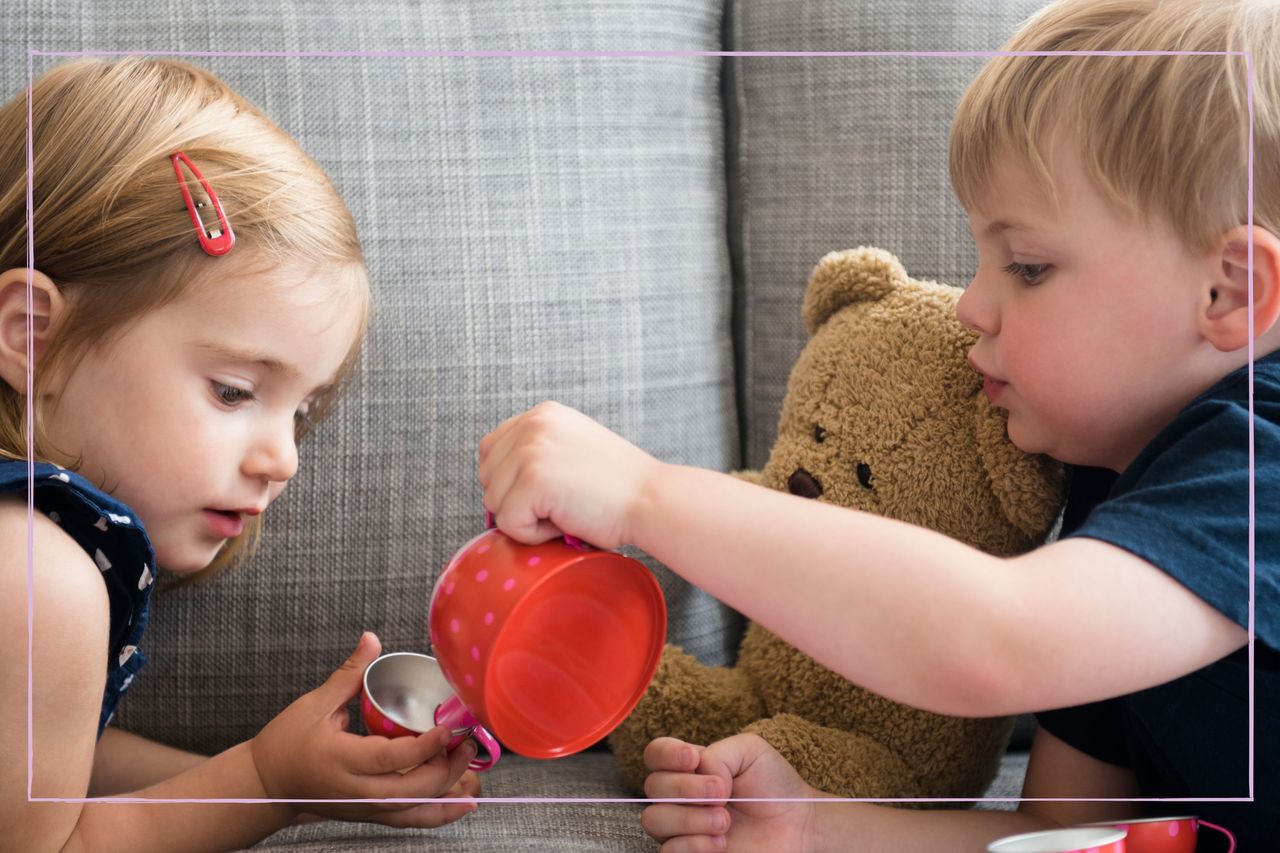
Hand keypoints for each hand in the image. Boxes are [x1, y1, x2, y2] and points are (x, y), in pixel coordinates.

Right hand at [249, 632, 480, 828]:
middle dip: (448, 767)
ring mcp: (365, 809)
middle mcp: (356, 791)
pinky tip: (464, 803)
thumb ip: (349, 674)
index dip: (427, 746)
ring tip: (472, 767)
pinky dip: (440, 814)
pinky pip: (411, 821)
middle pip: (414, 789)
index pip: (393, 759)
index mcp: (342, 761)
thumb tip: (371, 638)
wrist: (264, 787)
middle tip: (466, 740)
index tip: (450, 727)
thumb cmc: (285, 744)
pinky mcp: (370, 815)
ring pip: (417, 811)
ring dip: (450, 792)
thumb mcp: (314, 705)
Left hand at [478, 401, 660, 547]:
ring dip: (526, 518)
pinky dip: (534, 535)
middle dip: (516, 500)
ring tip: (566, 509)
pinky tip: (566, 520)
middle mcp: (532, 424)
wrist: (652, 499)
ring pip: (494, 502)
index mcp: (541, 414)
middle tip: (561, 502)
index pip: (492, 449)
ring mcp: (530, 450)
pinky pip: (508, 524)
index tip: (548, 490)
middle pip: (487, 476)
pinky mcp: (533, 480)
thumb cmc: (618, 487)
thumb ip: (537, 451)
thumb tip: (494, 481)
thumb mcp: (572, 448)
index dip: (510, 480)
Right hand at [641, 735, 820, 852]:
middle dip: (687, 788)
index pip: (654, 754)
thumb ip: (716, 754)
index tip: (693, 759)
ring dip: (691, 819)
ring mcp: (683, 827)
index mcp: (690, 767)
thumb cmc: (773, 785)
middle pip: (652, 786)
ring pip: (654, 820)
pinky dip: (694, 844)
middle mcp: (681, 796)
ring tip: (724, 822)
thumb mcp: (749, 750)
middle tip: (722, 794)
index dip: (665, 754)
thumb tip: (699, 777)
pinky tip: (721, 842)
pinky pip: (668, 850)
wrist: (797, 825)